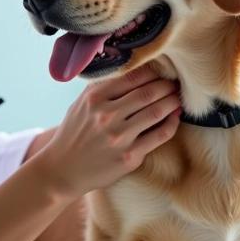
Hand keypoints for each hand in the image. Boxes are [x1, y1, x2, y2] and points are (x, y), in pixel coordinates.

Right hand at [38, 63, 181, 197]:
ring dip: (172, 102)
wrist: (62, 170)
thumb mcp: (80, 105)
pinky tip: (175, 117)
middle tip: (175, 83)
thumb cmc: (73, 134)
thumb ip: (102, 88)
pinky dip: (171, 123)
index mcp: (94, 98)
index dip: (153, 72)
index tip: (162, 70)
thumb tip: (131, 70)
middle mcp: (107, 116)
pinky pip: (159, 136)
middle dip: (166, 85)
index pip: (132, 77)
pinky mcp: (129, 157)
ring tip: (177, 97)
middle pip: (148, 93)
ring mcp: (119, 137)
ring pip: (156, 112)